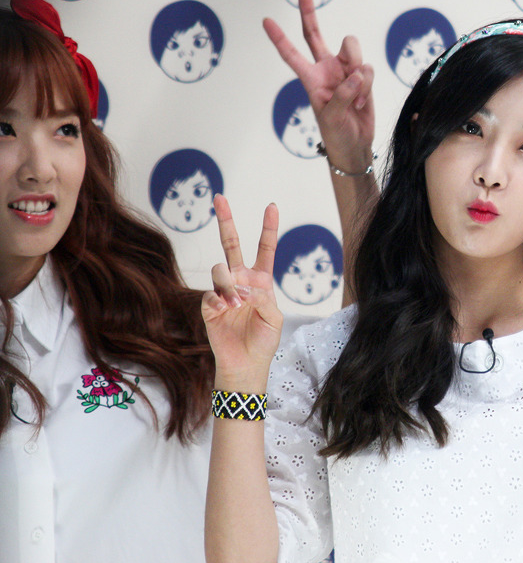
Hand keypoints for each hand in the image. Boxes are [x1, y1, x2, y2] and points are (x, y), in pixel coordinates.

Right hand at [202, 195, 282, 388]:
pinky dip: (220, 301)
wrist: (245, 364)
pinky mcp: (209, 305)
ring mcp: (223, 292)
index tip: (272, 206)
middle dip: (226, 221)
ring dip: (230, 284)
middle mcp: (241, 282)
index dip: (268, 229)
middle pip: (231, 245)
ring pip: (221, 270)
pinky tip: (225, 311)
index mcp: (261, 282)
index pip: (265, 250)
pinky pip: (211, 294)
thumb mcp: (274, 318)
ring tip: (237, 303)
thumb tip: (244, 283)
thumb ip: (263, 297)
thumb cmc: (264, 341)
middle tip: (220, 198)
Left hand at [263, 0, 374, 171]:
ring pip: (352, 50)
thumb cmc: (336, 133)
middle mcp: (326, 69)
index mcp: (311, 78)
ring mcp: (345, 71)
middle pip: (315, 34)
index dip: (279, 38)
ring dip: (357, 71)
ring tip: (356, 96)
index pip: (292, 55)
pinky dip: (368, 85)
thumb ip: (341, 94)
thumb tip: (355, 75)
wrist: (356, 144)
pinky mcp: (362, 76)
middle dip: (308, 12)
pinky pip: (368, 69)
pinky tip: (363, 101)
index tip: (266, 21)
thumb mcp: (331, 118)